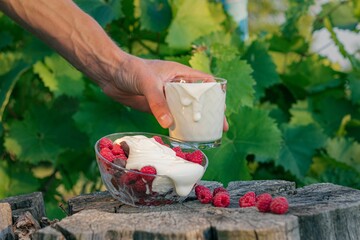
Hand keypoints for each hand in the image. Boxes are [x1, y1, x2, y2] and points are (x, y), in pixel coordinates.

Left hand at [101, 54, 228, 130]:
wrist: (110, 74)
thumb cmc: (130, 69)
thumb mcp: (148, 83)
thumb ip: (158, 102)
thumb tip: (169, 124)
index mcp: (180, 74)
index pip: (205, 82)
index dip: (216, 94)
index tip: (223, 108)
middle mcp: (176, 86)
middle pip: (198, 100)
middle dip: (209, 112)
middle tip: (219, 128)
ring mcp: (166, 98)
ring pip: (185, 111)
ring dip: (194, 121)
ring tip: (205, 135)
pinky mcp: (156, 107)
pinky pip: (171, 118)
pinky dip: (178, 126)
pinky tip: (184, 136)